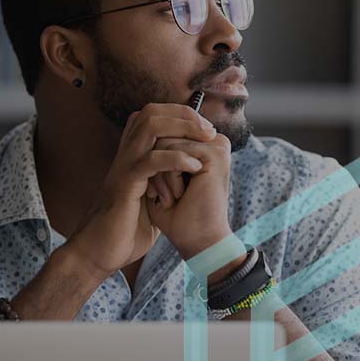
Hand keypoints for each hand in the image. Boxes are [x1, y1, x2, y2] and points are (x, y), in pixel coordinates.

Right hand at [67, 103, 216, 278]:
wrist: (100, 252)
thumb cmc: (126, 228)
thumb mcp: (150, 198)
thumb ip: (162, 180)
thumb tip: (188, 173)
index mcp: (131, 156)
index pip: (151, 116)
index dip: (179, 114)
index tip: (204, 128)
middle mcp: (125, 155)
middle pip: (151, 113)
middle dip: (183, 114)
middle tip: (208, 129)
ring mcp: (124, 166)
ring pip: (150, 126)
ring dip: (182, 127)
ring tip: (205, 138)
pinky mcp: (125, 184)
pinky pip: (150, 160)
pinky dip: (176, 158)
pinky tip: (194, 166)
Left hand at [146, 131, 233, 259]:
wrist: (194, 242)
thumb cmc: (175, 213)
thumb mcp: (162, 173)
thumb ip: (158, 146)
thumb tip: (142, 118)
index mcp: (203, 143)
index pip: (163, 131)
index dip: (153, 159)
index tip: (161, 187)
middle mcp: (212, 141)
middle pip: (162, 133)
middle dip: (155, 167)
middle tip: (167, 194)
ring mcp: (217, 145)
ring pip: (164, 143)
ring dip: (160, 176)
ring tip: (175, 196)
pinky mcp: (216, 155)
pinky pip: (174, 153)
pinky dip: (168, 179)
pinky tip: (180, 195)